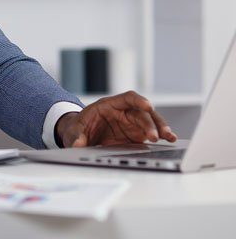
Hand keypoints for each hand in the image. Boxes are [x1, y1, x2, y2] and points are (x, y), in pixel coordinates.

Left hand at [56, 91, 177, 147]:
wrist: (79, 136)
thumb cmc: (77, 129)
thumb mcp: (73, 132)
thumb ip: (76, 137)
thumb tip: (77, 145)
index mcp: (108, 105)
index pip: (127, 98)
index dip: (138, 100)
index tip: (147, 105)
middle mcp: (122, 112)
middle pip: (141, 112)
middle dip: (150, 122)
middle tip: (155, 135)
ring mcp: (131, 123)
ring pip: (150, 121)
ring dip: (160, 128)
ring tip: (169, 137)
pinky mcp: (135, 135)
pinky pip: (150, 133)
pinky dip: (160, 135)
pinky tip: (170, 140)